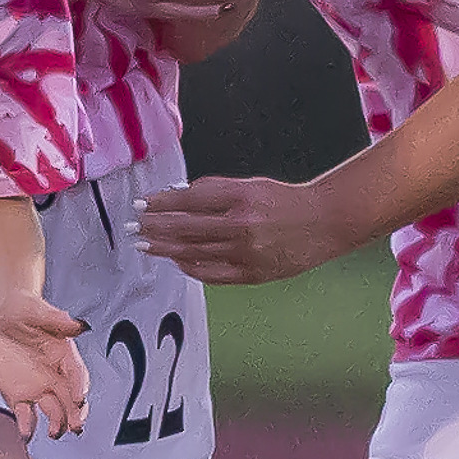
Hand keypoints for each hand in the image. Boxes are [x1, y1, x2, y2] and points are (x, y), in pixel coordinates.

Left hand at [0, 289, 91, 441]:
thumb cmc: (20, 310)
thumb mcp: (35, 309)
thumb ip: (56, 318)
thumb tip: (79, 324)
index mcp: (64, 354)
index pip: (77, 372)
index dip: (80, 385)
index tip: (80, 397)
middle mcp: (56, 375)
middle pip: (71, 399)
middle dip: (76, 413)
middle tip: (76, 425)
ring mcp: (39, 388)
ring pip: (54, 411)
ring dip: (57, 423)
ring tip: (55, 432)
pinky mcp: (20, 397)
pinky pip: (27, 415)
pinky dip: (28, 425)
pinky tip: (27, 432)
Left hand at [134, 175, 350, 285]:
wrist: (325, 222)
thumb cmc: (287, 201)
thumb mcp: (251, 185)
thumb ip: (216, 191)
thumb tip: (179, 197)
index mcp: (240, 196)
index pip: (189, 199)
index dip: (161, 202)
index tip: (143, 204)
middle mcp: (241, 224)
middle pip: (185, 227)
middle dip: (154, 227)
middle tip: (133, 227)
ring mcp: (246, 251)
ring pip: (194, 251)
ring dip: (165, 248)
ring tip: (146, 245)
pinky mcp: (252, 273)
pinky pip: (212, 273)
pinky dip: (191, 267)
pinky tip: (177, 261)